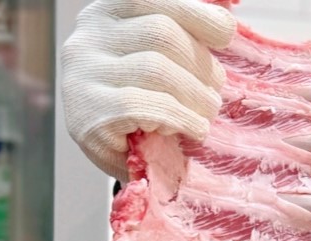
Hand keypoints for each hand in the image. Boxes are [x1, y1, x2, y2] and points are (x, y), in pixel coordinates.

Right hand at [61, 0, 235, 180]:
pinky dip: (181, 118)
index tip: (225, 33)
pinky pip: (145, 107)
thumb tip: (225, 19)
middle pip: (160, 33)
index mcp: (109, 13)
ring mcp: (84, 74)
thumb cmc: (148, 104)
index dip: (196, 13)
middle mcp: (90, 35)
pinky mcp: (89, 113)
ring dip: (196, 97)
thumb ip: (183, 35)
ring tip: (206, 115)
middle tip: (214, 93)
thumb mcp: (163, 60)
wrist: (118, 155)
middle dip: (200, 65)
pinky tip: (193, 129)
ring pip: (156, 69)